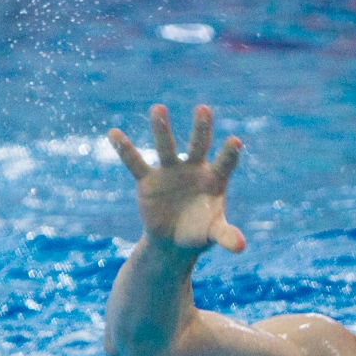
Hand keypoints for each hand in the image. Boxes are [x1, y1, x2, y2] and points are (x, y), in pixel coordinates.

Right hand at [108, 104, 245, 253]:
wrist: (173, 240)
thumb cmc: (200, 233)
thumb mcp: (213, 234)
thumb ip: (227, 236)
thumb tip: (242, 247)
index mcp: (215, 180)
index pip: (225, 163)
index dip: (229, 154)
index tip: (235, 141)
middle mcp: (193, 169)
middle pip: (199, 145)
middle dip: (201, 128)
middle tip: (204, 108)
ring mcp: (170, 172)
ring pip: (166, 147)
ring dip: (162, 129)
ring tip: (158, 108)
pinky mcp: (148, 180)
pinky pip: (135, 163)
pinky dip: (125, 150)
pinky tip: (113, 134)